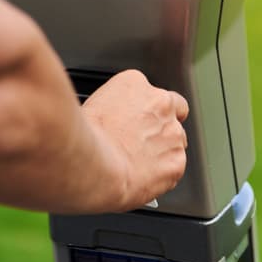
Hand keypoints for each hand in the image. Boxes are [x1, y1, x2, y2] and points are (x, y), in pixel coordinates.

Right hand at [81, 69, 188, 211]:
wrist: (92, 165)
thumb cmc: (84, 138)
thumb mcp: (90, 105)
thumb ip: (112, 106)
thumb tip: (112, 119)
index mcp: (135, 84)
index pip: (148, 91)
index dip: (144, 109)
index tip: (136, 121)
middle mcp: (159, 104)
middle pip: (173, 111)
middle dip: (161, 125)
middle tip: (144, 141)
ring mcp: (172, 133)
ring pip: (177, 141)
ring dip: (163, 150)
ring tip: (140, 164)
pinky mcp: (176, 162)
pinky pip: (175, 167)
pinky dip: (163, 174)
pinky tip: (144, 178)